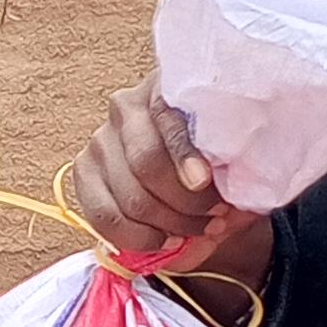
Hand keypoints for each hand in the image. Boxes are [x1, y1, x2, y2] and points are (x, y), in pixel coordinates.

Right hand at [67, 83, 274, 299]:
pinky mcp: (84, 171)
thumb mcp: (236, 153)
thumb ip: (240, 166)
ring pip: (128, 197)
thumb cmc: (217, 157)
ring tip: (197, 230)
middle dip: (185, 203)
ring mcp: (100, 139)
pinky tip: (164, 240)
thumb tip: (242, 196)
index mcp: (165, 86)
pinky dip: (137, 238)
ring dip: (169, 224)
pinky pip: (103, 216)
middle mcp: (125, 106)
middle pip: (145, 163)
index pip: (167, 116)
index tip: (203, 182)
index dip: (183, 152)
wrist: (189, 172)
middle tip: (216, 218)